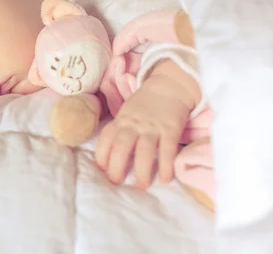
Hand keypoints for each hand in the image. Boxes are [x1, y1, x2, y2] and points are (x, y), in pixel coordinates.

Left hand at [95, 60, 199, 188]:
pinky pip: (167, 150)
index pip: (106, 138)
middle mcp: (134, 124)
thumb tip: (111, 154)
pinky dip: (166, 166)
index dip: (101, 155)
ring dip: (141, 171)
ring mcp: (153, 127)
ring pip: (144, 151)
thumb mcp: (127, 112)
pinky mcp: (170, 129)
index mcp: (122, 120)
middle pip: (121, 146)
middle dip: (117, 166)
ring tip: (140, 186)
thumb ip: (120, 129)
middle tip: (116, 182)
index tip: (101, 170)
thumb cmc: (145, 104)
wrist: (169, 86)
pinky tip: (164, 179)